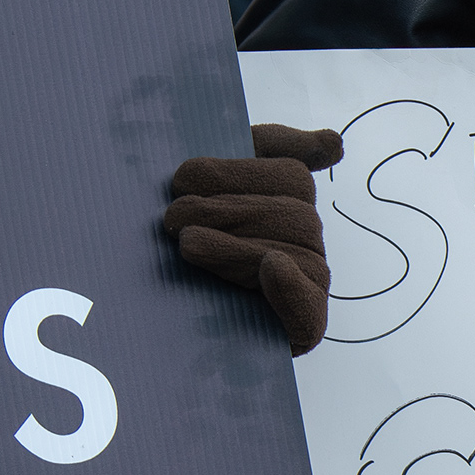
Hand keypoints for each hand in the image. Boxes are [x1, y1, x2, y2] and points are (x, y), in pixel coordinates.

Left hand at [164, 122, 342, 356]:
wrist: (139, 304)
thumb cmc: (180, 229)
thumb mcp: (214, 180)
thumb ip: (271, 148)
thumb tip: (335, 144)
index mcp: (289, 201)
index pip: (289, 176)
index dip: (235, 173)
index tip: (183, 178)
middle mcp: (306, 244)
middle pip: (293, 216)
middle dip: (227, 213)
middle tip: (172, 219)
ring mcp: (308, 287)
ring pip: (295, 257)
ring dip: (235, 249)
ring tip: (187, 245)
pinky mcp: (300, 330)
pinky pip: (310, 313)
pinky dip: (293, 290)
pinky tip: (272, 268)